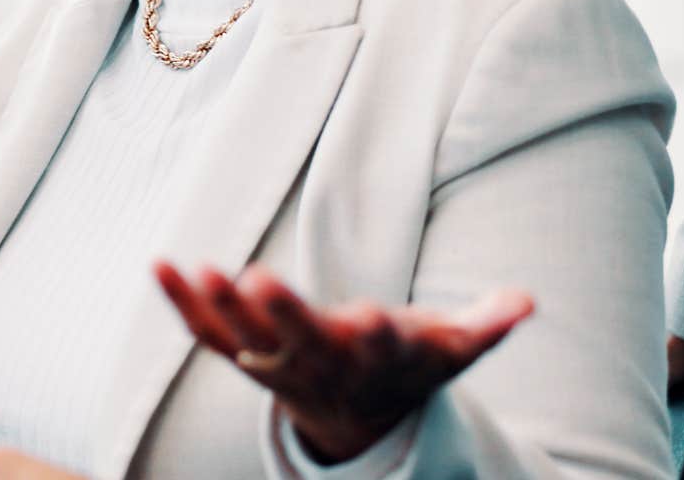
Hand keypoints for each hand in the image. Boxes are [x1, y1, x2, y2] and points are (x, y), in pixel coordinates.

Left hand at [154, 261, 531, 463]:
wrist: (360, 419)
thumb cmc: (408, 365)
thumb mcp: (452, 350)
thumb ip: (486, 325)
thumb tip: (526, 302)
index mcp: (376, 361)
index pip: (381, 351)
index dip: (380, 336)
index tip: (377, 318)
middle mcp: (322, 365)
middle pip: (301, 343)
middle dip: (283, 314)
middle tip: (260, 278)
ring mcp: (276, 364)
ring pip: (245, 340)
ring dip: (219, 308)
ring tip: (197, 268)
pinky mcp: (241, 356)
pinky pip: (206, 333)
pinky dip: (179, 303)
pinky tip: (157, 264)